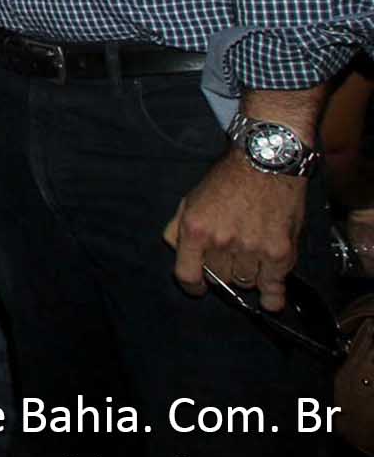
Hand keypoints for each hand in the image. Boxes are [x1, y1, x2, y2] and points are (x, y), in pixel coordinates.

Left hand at [162, 150, 310, 311]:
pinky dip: (273, 295)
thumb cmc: (229, 178)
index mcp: (196, 228)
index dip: (192, 286)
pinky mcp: (280, 252)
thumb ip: (178, 228)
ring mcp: (252, 248)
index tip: (198, 287)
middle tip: (230, 257)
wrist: (267, 161)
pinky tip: (270, 296)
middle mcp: (222, 241)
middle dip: (222, 271)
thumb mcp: (191, 198)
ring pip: (246, 283)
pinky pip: (274, 286)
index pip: (187, 274)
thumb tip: (177, 252)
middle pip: (219, 279)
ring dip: (247, 276)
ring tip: (251, 259)